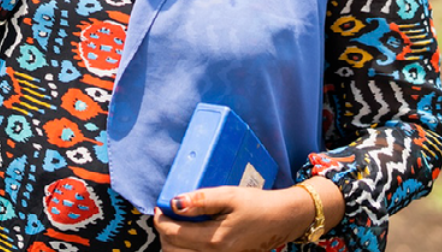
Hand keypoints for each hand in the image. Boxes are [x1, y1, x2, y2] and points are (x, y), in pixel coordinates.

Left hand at [153, 182, 335, 251]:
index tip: (159, 206)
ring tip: (176, 223)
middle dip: (164, 233)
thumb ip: (201, 199)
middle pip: (173, 251)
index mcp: (215, 240)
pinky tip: (190, 233)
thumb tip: (175, 202)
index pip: (173, 235)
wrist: (282, 219)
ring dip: (173, 242)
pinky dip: (186, 247)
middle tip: (165, 214)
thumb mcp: (229, 195)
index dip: (160, 220)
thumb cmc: (257, 205)